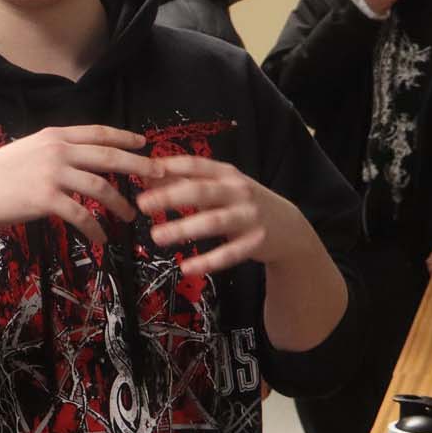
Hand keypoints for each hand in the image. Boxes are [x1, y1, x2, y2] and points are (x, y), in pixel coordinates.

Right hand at [0, 125, 154, 245]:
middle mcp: (57, 150)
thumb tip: (76, 157)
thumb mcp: (27, 151)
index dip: (125, 138)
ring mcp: (52, 174)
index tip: (145, 143)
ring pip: (100, 187)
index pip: (98, 133)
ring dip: (120, 203)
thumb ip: (52, 151)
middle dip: (138, 165)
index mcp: (54, 136)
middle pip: (109, 157)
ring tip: (131, 216)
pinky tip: (101, 239)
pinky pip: (81, 214)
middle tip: (160, 174)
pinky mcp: (46, 199)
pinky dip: (95, 228)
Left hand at [136, 154, 317, 277]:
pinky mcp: (254, 243)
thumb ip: (187, 181)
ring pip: (213, 222)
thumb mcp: (221, 187)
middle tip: (142, 204)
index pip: (196, 165)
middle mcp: (238, 192)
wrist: (289, 227)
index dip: (170, 166)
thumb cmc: (244, 203)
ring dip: (184, 228)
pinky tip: (187, 267)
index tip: (145, 170)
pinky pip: (229, 254)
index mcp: (227, 174)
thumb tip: (149, 176)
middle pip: (202, 191)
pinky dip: (208, 261)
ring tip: (156, 236)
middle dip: (171, 196)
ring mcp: (248, 217)